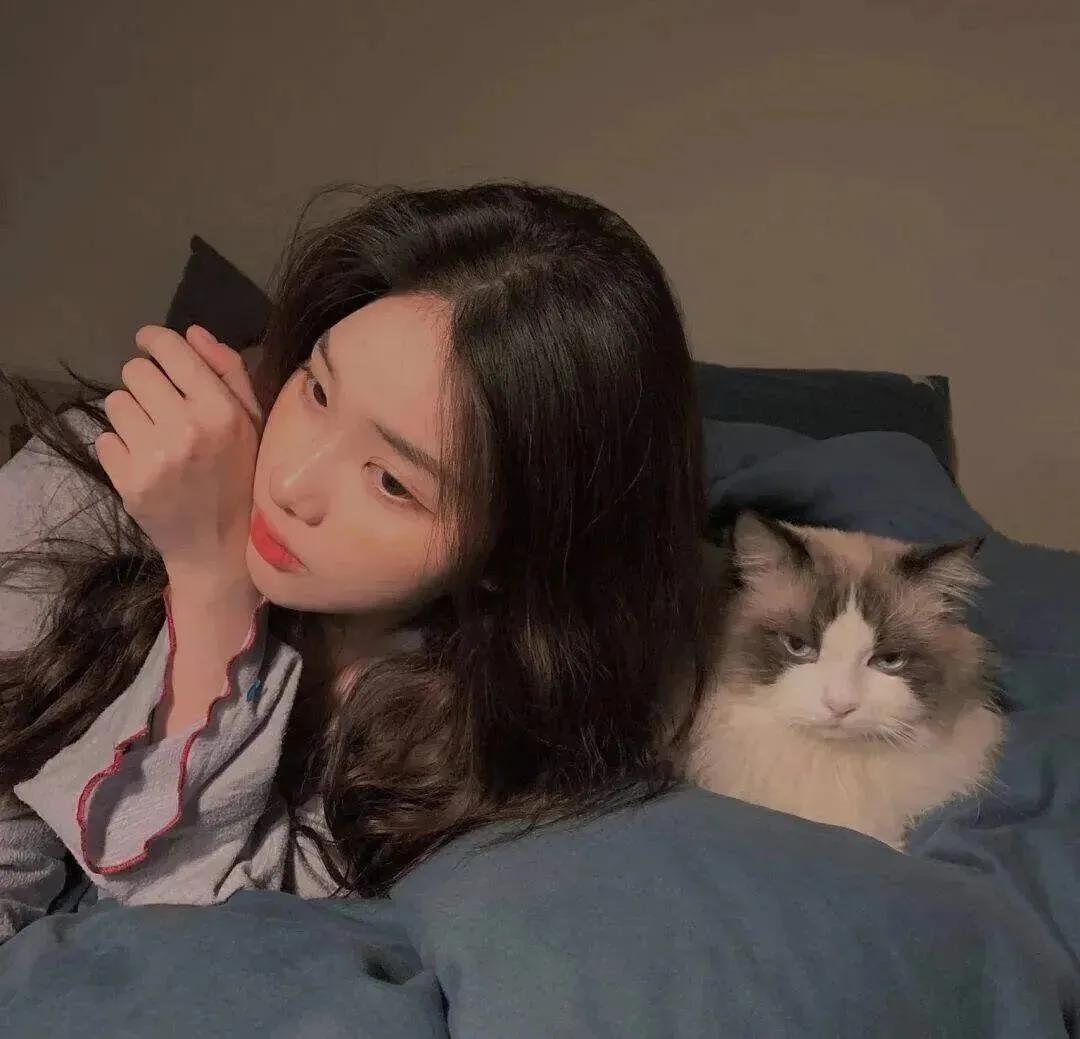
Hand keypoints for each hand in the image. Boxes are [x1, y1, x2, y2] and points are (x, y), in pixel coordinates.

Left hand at [95, 324, 263, 585]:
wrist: (222, 547)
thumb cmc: (242, 477)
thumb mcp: (252, 423)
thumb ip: (229, 373)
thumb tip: (192, 334)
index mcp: (222, 411)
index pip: (171, 350)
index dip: (154, 340)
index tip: (149, 343)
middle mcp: (187, 429)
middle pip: (135, 371)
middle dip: (146, 383)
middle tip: (161, 406)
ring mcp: (154, 457)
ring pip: (116, 402)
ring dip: (132, 415)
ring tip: (154, 437)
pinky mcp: (129, 481)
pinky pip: (105, 439)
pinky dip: (120, 448)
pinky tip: (145, 463)